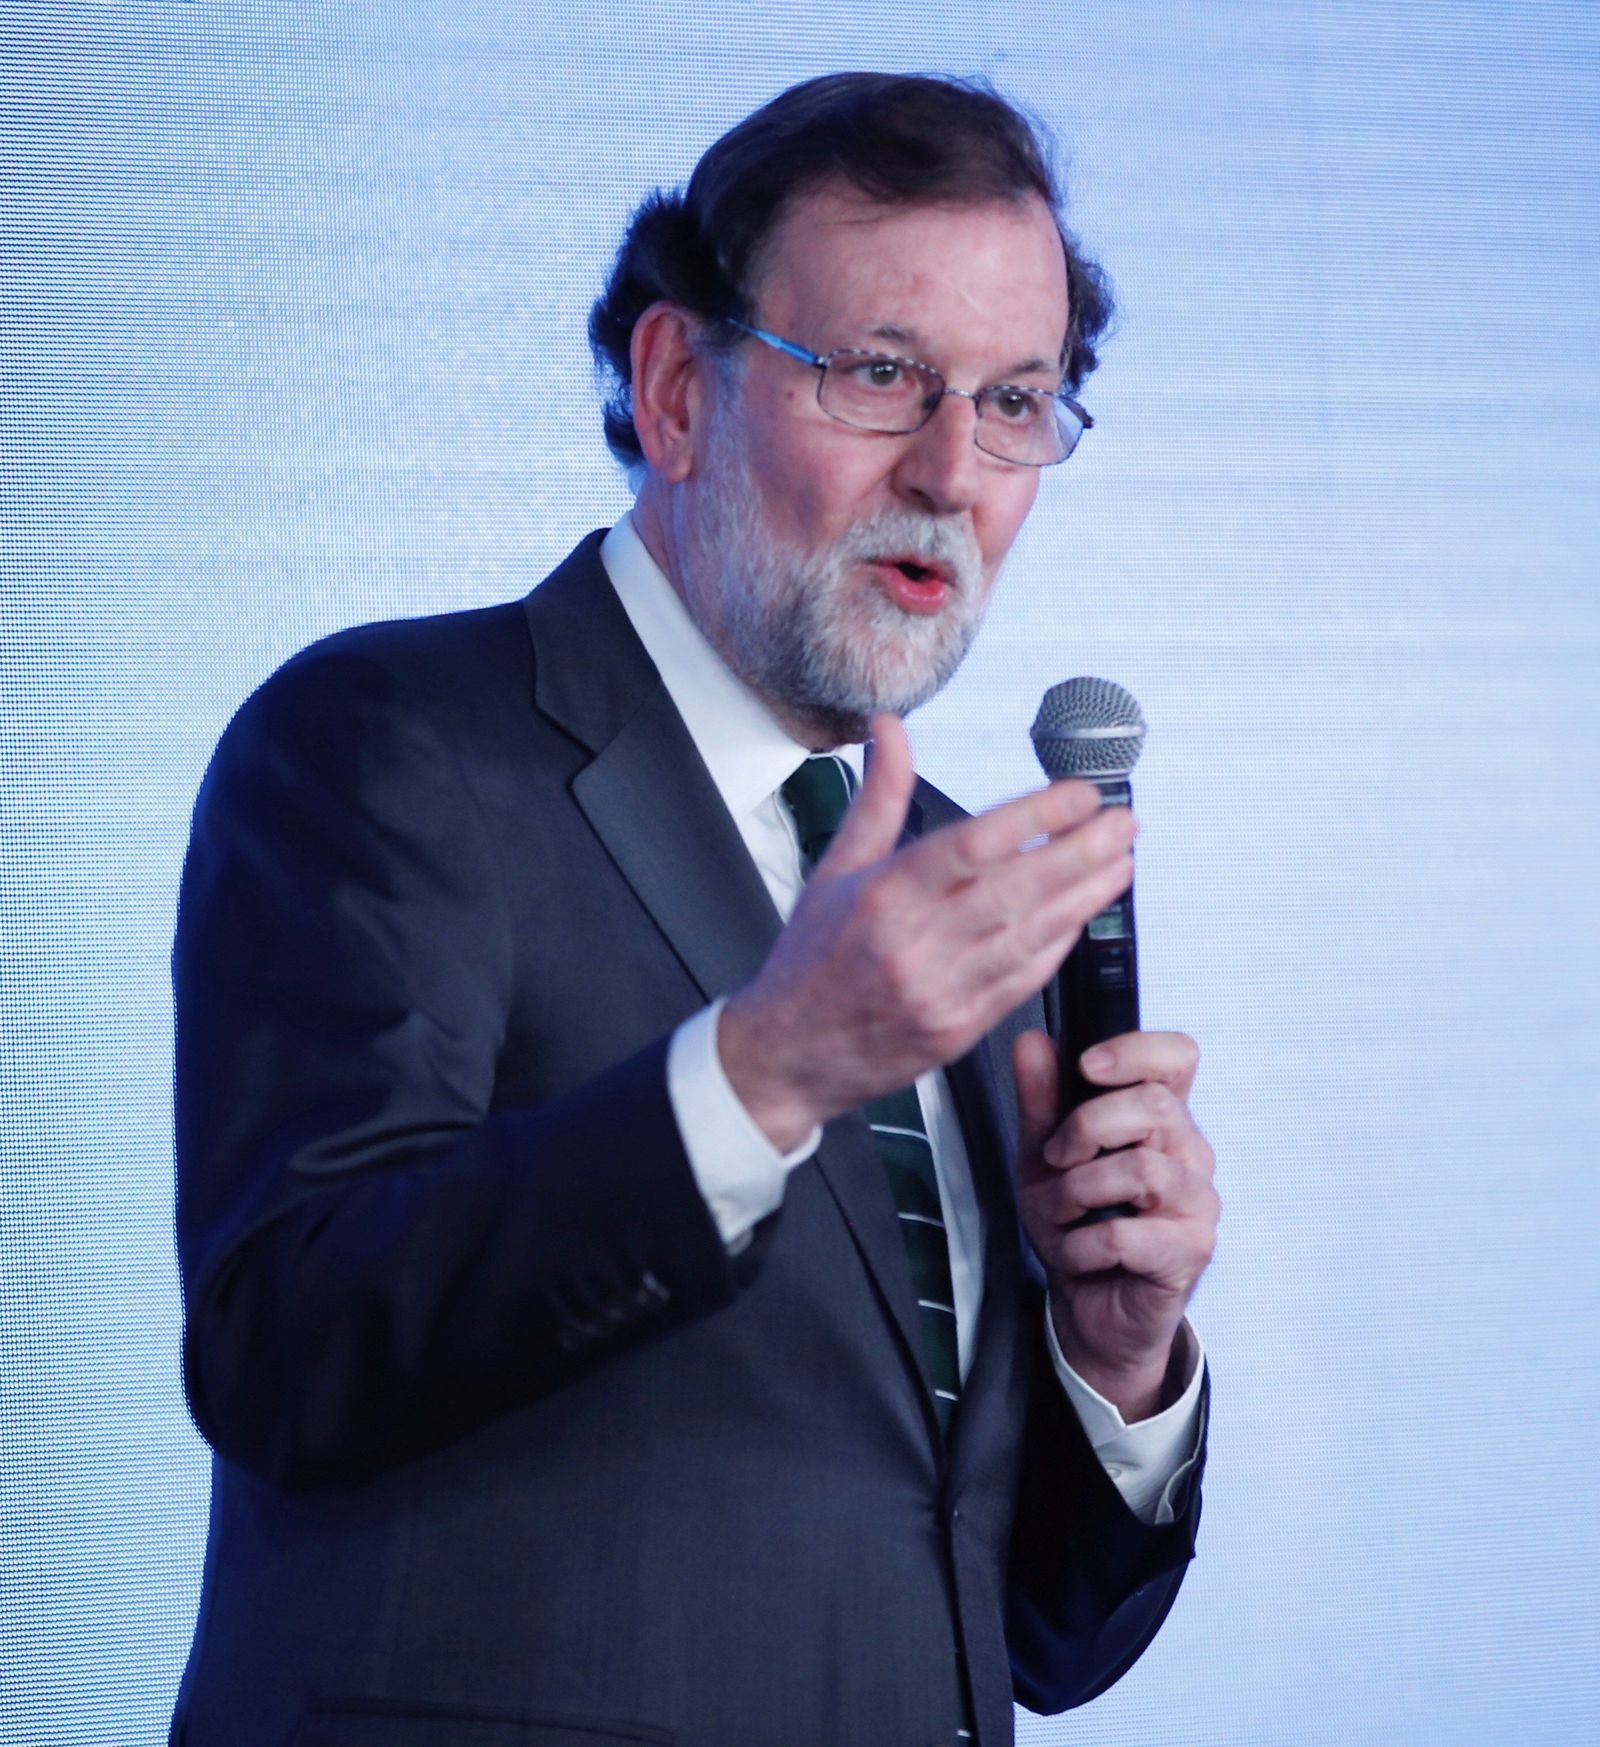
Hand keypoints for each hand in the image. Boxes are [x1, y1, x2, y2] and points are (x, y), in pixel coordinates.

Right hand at [720, 715, 1137, 1149]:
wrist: (787, 1054)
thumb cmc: (809, 958)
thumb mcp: (834, 870)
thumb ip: (878, 797)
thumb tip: (891, 726)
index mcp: (883, 897)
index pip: (973, 846)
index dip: (1035, 817)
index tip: (1080, 794)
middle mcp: (914, 945)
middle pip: (1016, 890)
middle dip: (1080, 853)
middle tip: (1125, 823)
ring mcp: (940, 993)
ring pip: (1029, 937)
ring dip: (1084, 898)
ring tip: (1121, 862)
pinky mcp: (958, 1031)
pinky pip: (1022, 982)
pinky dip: (1057, 946)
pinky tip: (1082, 916)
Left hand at [1013, 1028, 1217, 1421]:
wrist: (1088, 1308)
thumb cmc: (1077, 1223)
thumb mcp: (1044, 1156)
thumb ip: (1041, 1100)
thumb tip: (1032, 1040)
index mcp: (1162, 1119)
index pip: (1178, 1057)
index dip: (1136, 1050)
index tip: (1086, 1065)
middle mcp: (1190, 1154)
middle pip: (1155, 1105)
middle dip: (1085, 1127)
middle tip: (1055, 1159)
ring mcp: (1197, 1203)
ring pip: (1142, 1169)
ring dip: (1078, 1192)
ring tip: (1059, 1214)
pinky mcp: (1191, 1252)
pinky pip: (1127, 1235)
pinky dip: (1082, 1245)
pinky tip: (1076, 1254)